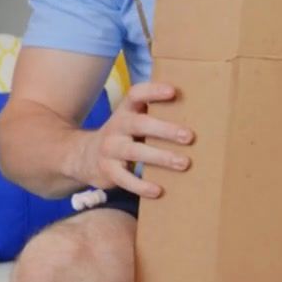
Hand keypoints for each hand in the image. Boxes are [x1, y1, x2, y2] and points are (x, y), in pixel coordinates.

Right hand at [71, 82, 191, 198]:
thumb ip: (155, 114)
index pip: (136, 95)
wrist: (81, 156)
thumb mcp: (133, 120)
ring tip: (184, 163)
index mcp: (126, 111)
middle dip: (165, 129)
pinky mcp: (107, 170)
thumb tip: (199, 110)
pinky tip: (158, 191)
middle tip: (190, 137)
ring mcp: (110, 148)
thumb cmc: (123, 135)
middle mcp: (117, 126)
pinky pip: (124, 178)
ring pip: (135, 151)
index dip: (153, 91)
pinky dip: (141, 185)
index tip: (173, 91)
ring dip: (161, 157)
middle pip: (140, 124)